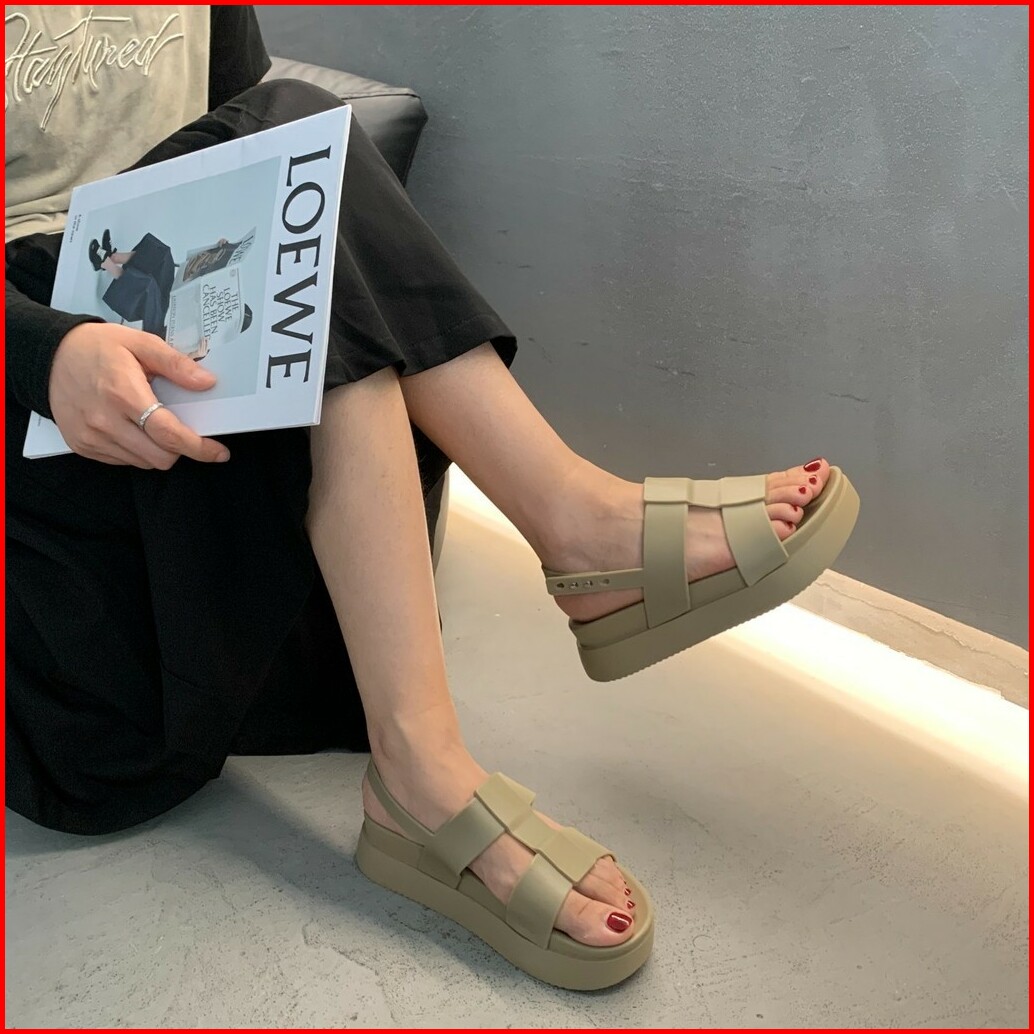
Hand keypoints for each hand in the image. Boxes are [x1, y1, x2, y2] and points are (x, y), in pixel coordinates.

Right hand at [48, 322, 230, 468]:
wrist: (48, 355)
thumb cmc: (95, 347)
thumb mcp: (139, 343)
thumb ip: (176, 364)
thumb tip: (206, 382)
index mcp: (123, 393)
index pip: (168, 434)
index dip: (199, 447)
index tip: (218, 451)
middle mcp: (105, 420)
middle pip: (160, 457)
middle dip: (180, 449)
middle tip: (183, 431)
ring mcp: (91, 437)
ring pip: (143, 463)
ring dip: (158, 450)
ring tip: (152, 423)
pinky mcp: (82, 446)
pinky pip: (123, 461)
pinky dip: (137, 451)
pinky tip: (132, 428)